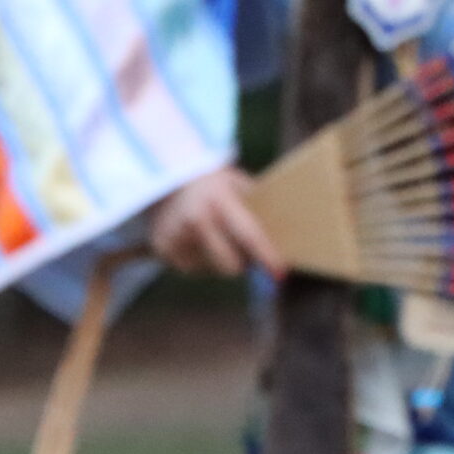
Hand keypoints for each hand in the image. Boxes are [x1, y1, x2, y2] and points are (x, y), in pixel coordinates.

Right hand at [148, 165, 282, 277]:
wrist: (167, 179)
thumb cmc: (215, 186)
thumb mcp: (237, 186)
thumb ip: (258, 209)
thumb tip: (291, 236)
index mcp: (219, 201)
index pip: (248, 235)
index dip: (266, 256)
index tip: (280, 274)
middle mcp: (196, 219)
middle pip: (231, 265)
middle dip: (244, 264)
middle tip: (246, 251)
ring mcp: (176, 236)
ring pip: (212, 271)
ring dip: (220, 261)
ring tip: (215, 236)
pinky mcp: (162, 249)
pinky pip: (193, 271)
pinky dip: (200, 262)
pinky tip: (197, 240)